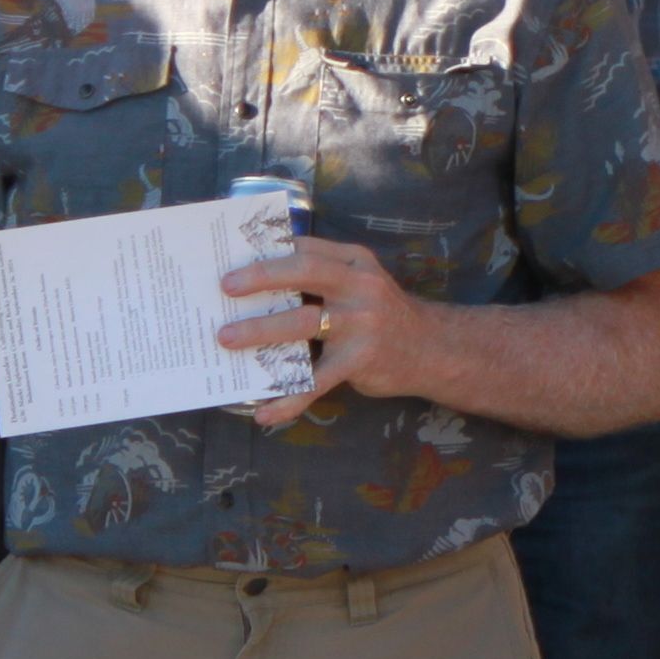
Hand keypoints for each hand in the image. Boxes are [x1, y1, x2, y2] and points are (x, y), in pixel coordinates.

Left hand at [222, 237, 433, 427]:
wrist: (433, 349)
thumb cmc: (382, 315)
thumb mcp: (360, 283)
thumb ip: (322, 275)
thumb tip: (258, 282)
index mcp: (354, 262)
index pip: (305, 248)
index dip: (268, 250)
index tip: (232, 255)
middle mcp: (359, 286)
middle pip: (304, 273)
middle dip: (261, 278)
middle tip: (225, 287)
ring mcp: (361, 324)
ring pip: (303, 324)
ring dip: (260, 331)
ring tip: (227, 339)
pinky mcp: (360, 360)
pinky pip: (316, 380)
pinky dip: (288, 398)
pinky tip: (264, 411)